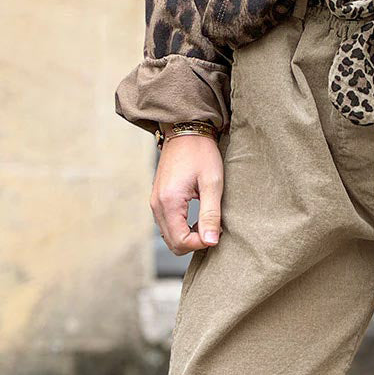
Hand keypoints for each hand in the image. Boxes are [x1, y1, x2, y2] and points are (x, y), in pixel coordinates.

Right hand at [150, 133, 223, 254]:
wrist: (186, 131)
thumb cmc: (201, 153)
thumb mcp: (212, 184)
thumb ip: (211, 215)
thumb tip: (210, 242)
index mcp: (169, 202)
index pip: (181, 241)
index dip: (200, 244)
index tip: (216, 233)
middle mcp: (157, 205)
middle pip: (173, 244)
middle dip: (194, 243)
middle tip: (213, 228)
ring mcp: (155, 203)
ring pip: (170, 237)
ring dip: (189, 237)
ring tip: (207, 222)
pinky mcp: (158, 200)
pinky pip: (168, 226)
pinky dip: (182, 229)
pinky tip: (197, 218)